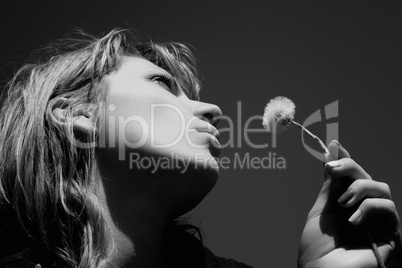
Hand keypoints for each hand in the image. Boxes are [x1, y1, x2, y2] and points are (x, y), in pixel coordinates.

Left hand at [298, 140, 401, 267]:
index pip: (351, 177)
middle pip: (367, 177)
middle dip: (349, 167)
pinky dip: (370, 207)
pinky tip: (353, 218)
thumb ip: (330, 187)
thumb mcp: (320, 212)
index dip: (345, 160)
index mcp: (347, 205)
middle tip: (331, 168)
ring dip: (360, 188)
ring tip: (343, 203)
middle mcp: (364, 211)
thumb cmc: (317, 249)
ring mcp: (378, 222)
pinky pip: (389, 208)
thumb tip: (331, 158)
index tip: (334, 145)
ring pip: (382, 188)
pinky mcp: (391, 235)